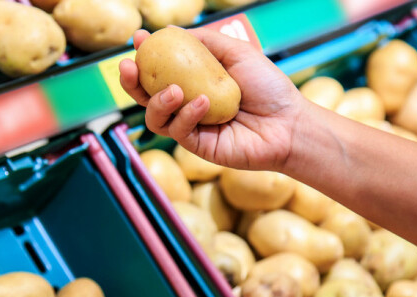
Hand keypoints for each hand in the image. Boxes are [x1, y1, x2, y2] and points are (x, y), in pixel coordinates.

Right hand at [120, 28, 304, 171]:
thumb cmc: (267, 87)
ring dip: (157, 101)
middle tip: (128, 67)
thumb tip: (170, 32)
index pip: (159, 71)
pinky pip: (178, 131)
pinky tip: (203, 104)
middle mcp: (188, 105)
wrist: (288, 123)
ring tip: (174, 90)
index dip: (144, 57)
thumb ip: (204, 43)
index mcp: (194, 82)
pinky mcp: (198, 145)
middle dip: (131, 83)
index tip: (138, 40)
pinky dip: (186, 115)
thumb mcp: (235, 53)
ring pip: (154, 117)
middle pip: (146, 97)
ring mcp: (191, 126)